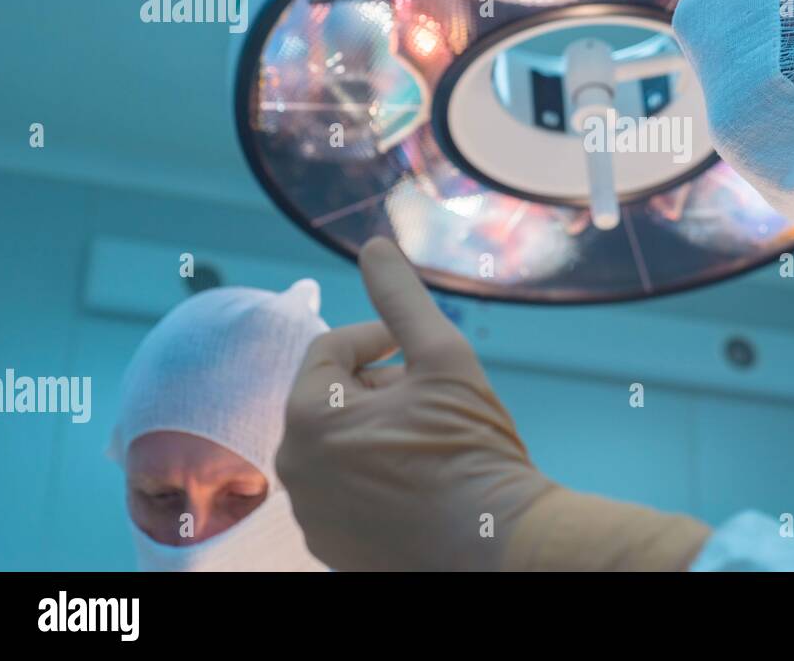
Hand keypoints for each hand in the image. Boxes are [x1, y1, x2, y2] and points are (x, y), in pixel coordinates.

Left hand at [276, 237, 553, 569]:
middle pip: (329, 400)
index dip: (378, 339)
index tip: (418, 349)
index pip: (330, 351)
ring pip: (337, 446)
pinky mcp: (332, 548)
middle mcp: (294, 471)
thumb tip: (374, 244)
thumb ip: (402, 299)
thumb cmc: (472, 449)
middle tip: (430, 396)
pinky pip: (343, 490)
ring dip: (375, 430)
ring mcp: (311, 516)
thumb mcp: (444, 358)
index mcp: (309, 418)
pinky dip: (373, 474)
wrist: (499, 545)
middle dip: (376, 387)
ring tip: (429, 438)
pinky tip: (421, 479)